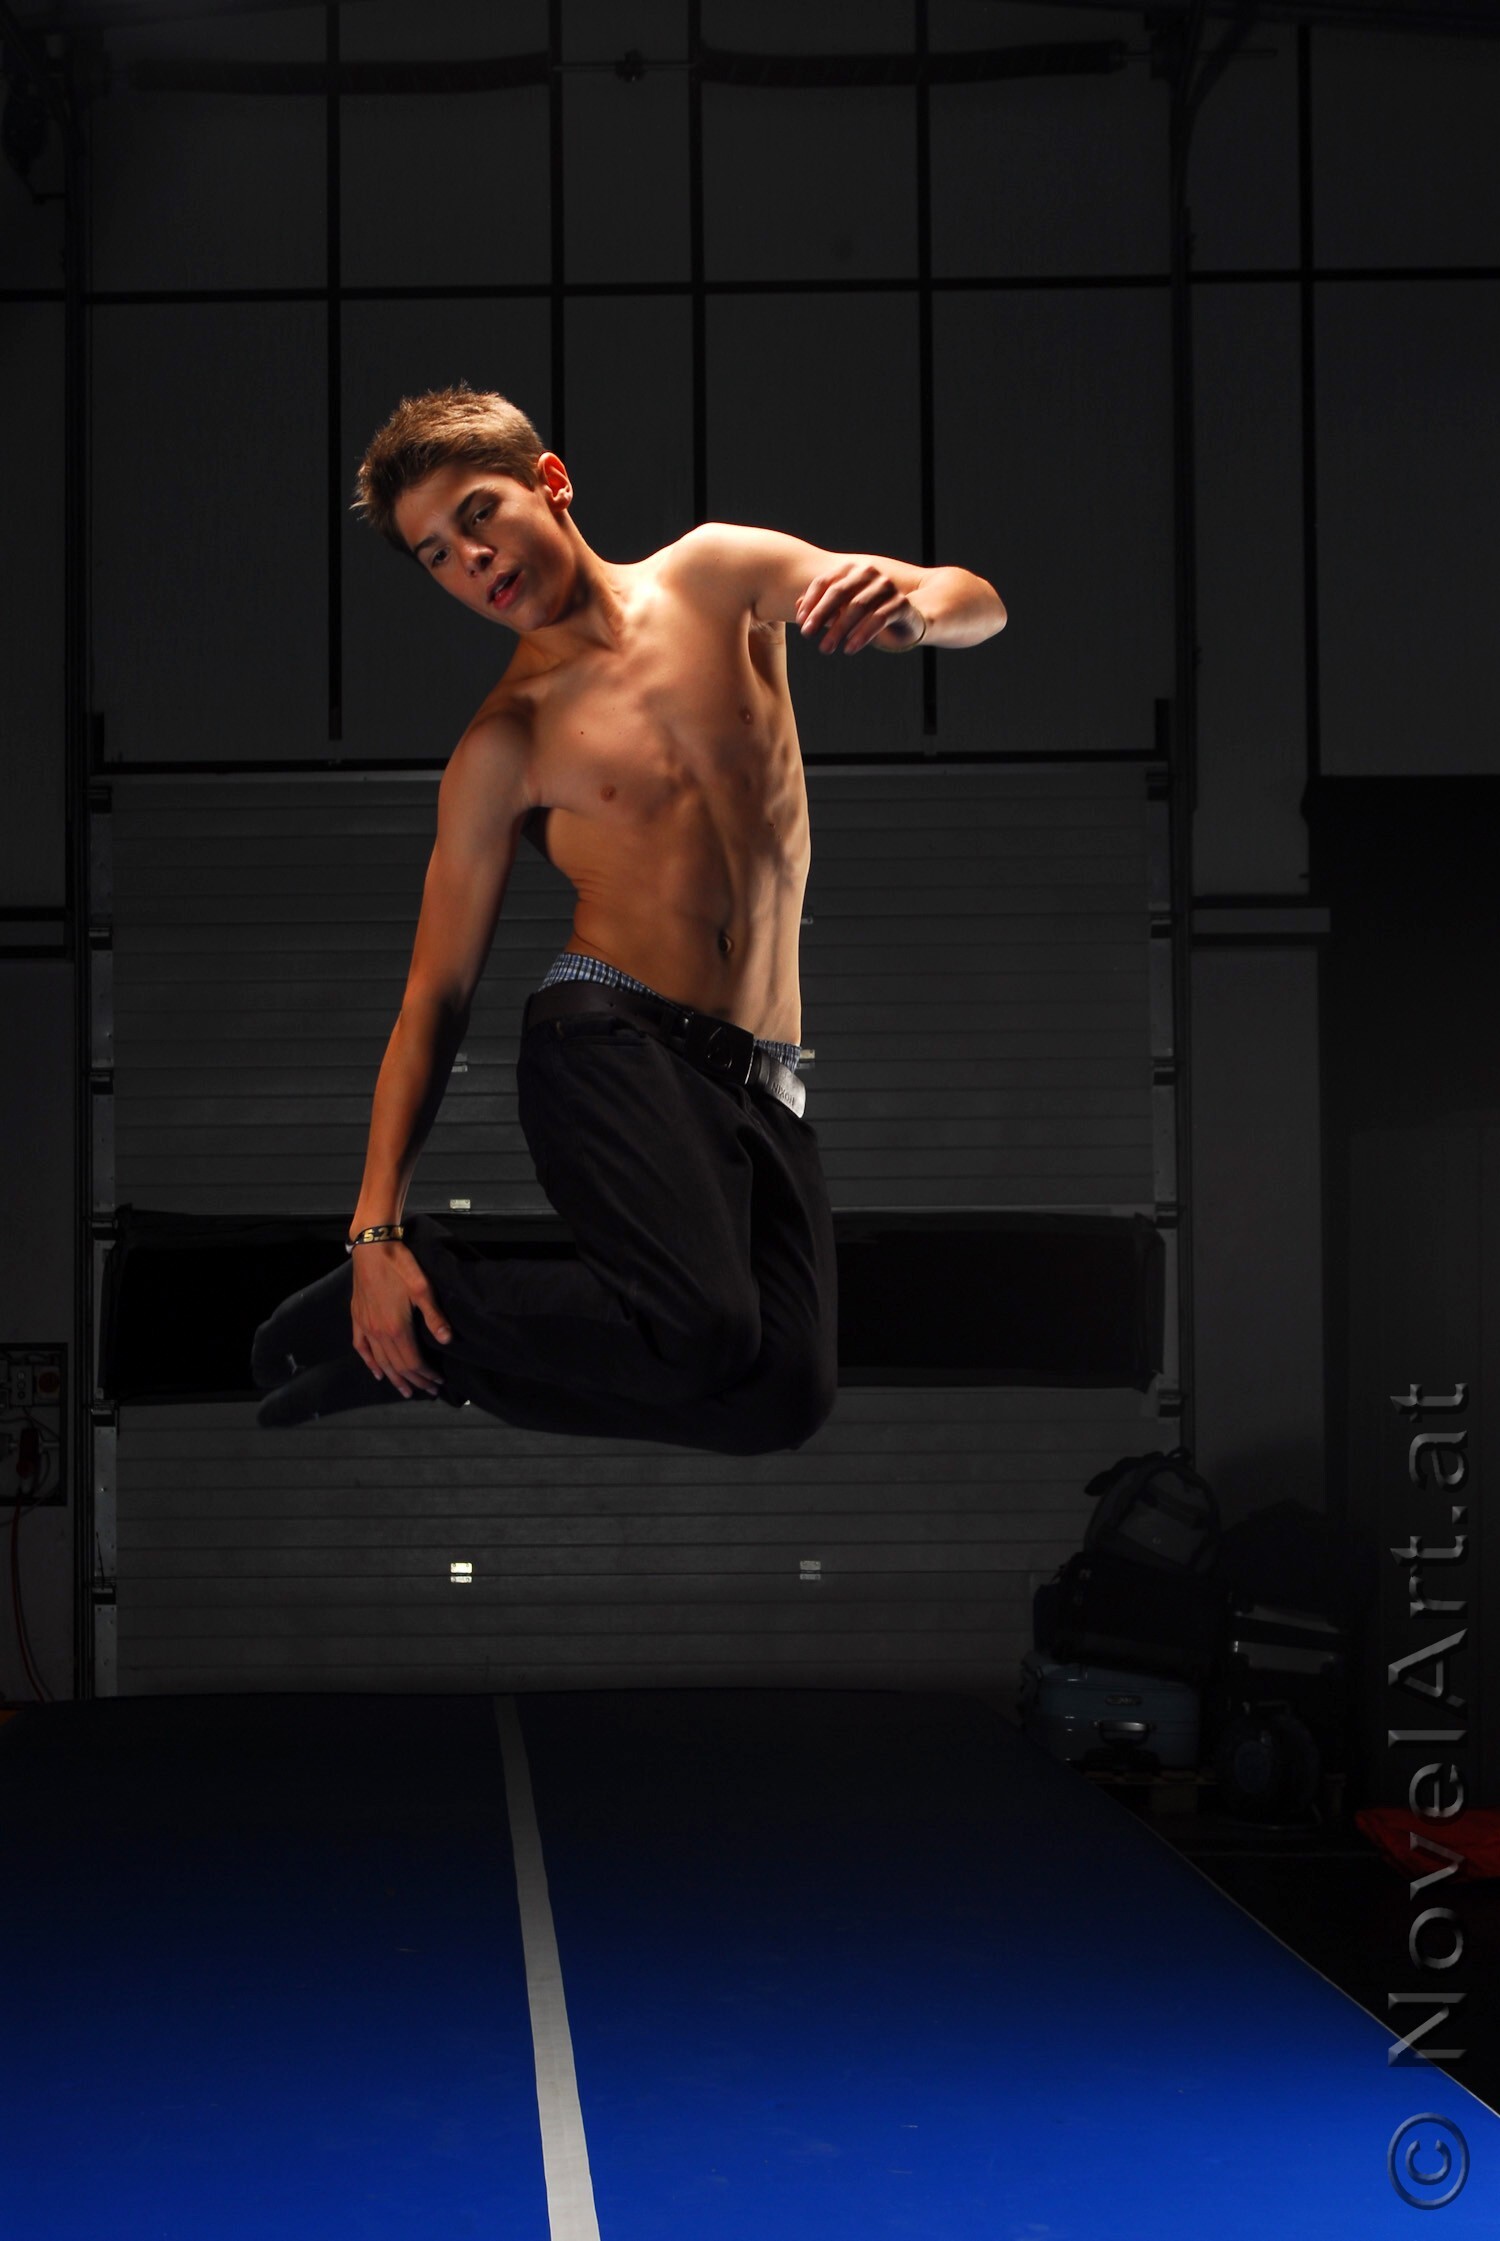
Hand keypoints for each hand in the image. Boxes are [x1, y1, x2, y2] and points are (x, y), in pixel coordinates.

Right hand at [350, 1240, 450, 1398]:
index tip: (439, 1382)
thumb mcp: (423, 1288)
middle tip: (429, 1391)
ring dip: (395, 1379)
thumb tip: (447, 1341)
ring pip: (380, 1362)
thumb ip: (434, 1317)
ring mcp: (365, 1327)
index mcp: (396, 1328)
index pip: (413, 1362)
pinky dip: (370, 1364)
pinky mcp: (357, 1318)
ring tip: (407, 1391)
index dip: (426, 1375)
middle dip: (415, 1381)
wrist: (372, 1247)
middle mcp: (378, 1333)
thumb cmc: (400, 1266)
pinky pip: (362, 1348)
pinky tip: (377, 1373)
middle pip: (398, 1366)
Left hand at [795, 559, 924, 654]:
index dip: (811, 602)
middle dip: (820, 615)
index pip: (825, 582)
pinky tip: (849, 649)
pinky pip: (878, 619)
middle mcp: (870, 573)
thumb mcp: (844, 612)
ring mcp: (887, 587)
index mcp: (853, 570)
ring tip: (825, 648)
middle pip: (839, 592)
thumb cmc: (871, 615)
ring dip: (838, 629)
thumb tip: (796, 606)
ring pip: (857, 606)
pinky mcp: (900, 604)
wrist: (910, 619)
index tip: (800, 623)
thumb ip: (823, 607)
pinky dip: (861, 635)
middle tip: (807, 635)